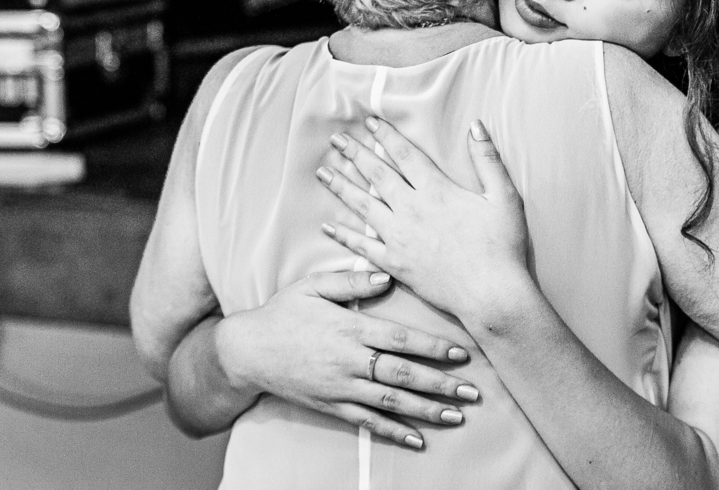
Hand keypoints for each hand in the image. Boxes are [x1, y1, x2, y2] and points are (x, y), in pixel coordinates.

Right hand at [216, 270, 479, 448]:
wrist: (247, 351)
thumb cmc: (284, 312)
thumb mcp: (313, 285)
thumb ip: (351, 281)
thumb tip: (387, 278)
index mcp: (349, 328)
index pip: (400, 340)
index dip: (433, 347)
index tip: (462, 353)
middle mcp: (349, 360)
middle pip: (403, 374)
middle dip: (441, 385)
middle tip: (472, 393)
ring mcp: (341, 387)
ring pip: (391, 402)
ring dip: (426, 411)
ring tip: (456, 417)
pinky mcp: (331, 405)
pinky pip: (367, 422)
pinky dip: (394, 433)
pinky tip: (418, 440)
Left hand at [315, 117, 531, 322]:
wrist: (490, 294)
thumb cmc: (501, 246)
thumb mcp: (503, 197)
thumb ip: (487, 159)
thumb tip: (476, 125)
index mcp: (436, 191)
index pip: (405, 155)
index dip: (386, 136)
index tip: (369, 122)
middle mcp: (412, 210)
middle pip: (377, 175)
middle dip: (355, 154)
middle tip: (336, 140)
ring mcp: (399, 238)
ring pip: (363, 206)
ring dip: (341, 187)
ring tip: (323, 173)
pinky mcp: (395, 264)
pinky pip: (363, 246)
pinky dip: (344, 236)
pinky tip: (328, 227)